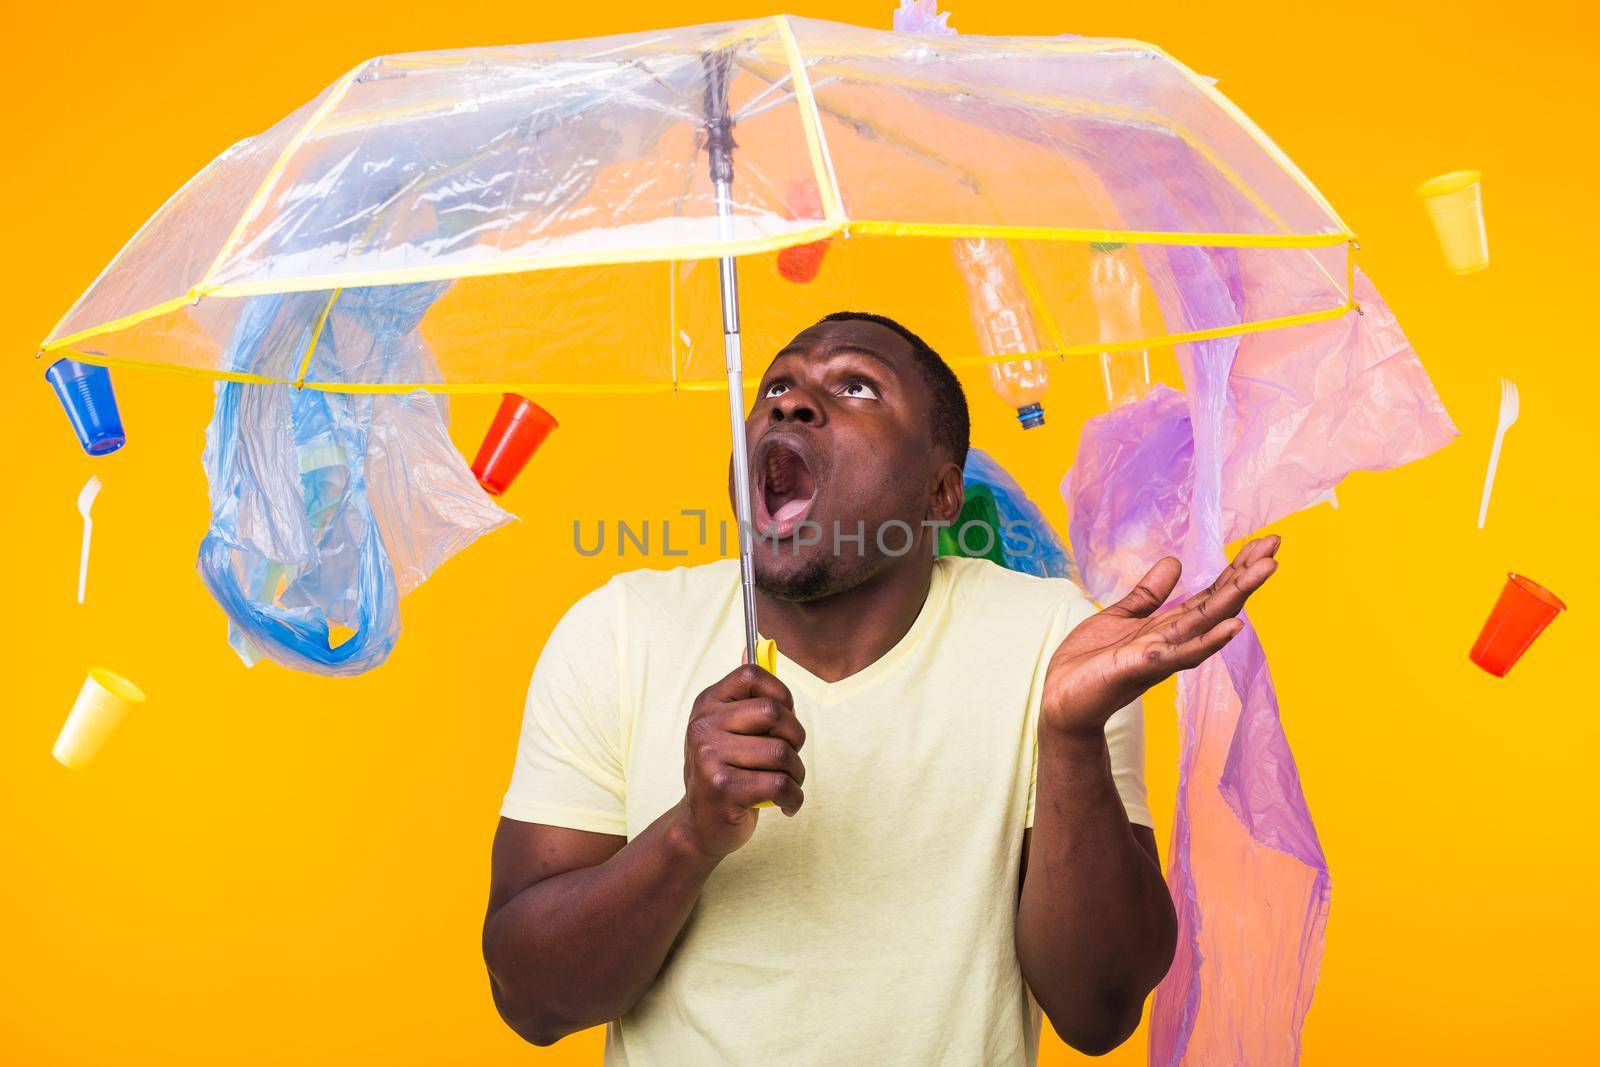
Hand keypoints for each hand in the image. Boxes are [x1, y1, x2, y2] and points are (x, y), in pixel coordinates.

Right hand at [674, 663, 806, 858]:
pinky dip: (794, 798)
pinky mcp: (722, 788)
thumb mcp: (727, 730)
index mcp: (707, 704)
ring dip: (797, 774)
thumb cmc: (725, 773)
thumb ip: (745, 696)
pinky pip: (780, 783)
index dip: (782, 694)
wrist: (699, 827)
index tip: (784, 718)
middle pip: (775, 713)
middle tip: (790, 757)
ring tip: (787, 785)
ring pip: (782, 752)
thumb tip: (755, 647)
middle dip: (796, 737)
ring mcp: (709, 757)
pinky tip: (786, 805)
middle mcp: (703, 726)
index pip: (752, 675)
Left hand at [1040, 536, 1280, 740]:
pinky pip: (1180, 654)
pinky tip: (1234, 625)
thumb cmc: (1088, 663)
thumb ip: (1149, 594)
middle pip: (1218, 603)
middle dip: (1247, 574)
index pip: (1210, 594)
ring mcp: (1160, 654)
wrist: (1060, 700)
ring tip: (1267, 568)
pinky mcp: (1140, 667)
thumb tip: (1176, 562)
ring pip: (1207, 622)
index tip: (1264, 541)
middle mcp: (1173, 640)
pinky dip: (1208, 641)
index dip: (1236, 568)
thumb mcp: (1120, 617)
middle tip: (1275, 543)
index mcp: (1168, 626)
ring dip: (1238, 596)